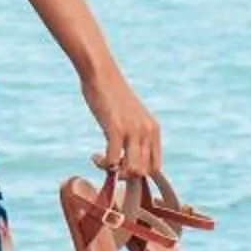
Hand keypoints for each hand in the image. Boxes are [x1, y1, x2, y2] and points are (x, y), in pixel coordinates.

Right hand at [81, 65, 161, 182]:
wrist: (101, 74)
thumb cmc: (112, 96)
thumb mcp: (131, 117)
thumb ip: (135, 135)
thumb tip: (127, 158)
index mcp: (153, 129)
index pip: (155, 166)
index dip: (139, 174)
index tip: (122, 169)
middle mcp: (147, 131)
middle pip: (144, 171)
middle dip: (126, 176)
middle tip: (110, 167)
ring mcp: (133, 130)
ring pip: (133, 170)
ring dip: (116, 173)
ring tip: (102, 162)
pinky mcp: (116, 128)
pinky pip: (112, 160)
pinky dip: (103, 164)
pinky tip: (95, 156)